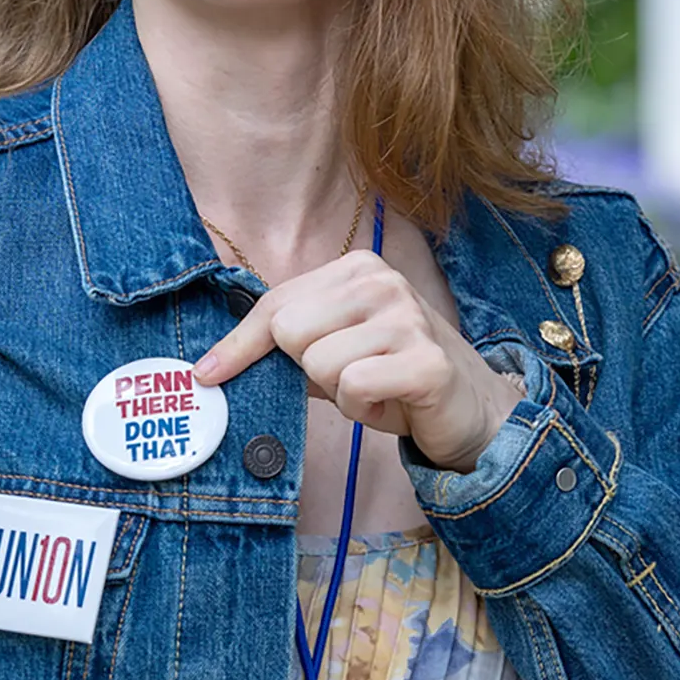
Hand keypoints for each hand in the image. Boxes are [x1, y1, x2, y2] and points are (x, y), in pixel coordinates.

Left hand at [194, 251, 523, 472]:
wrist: (472, 410)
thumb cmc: (393, 377)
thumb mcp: (336, 349)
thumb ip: (288, 344)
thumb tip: (213, 365)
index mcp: (356, 269)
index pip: (275, 304)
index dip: (239, 344)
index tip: (207, 373)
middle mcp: (382, 282)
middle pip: (290, 333)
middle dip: (309, 371)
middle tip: (351, 378)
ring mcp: (407, 317)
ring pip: (319, 365)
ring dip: (341, 395)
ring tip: (376, 390)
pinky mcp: (425, 360)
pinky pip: (353, 389)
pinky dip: (365, 410)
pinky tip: (392, 403)